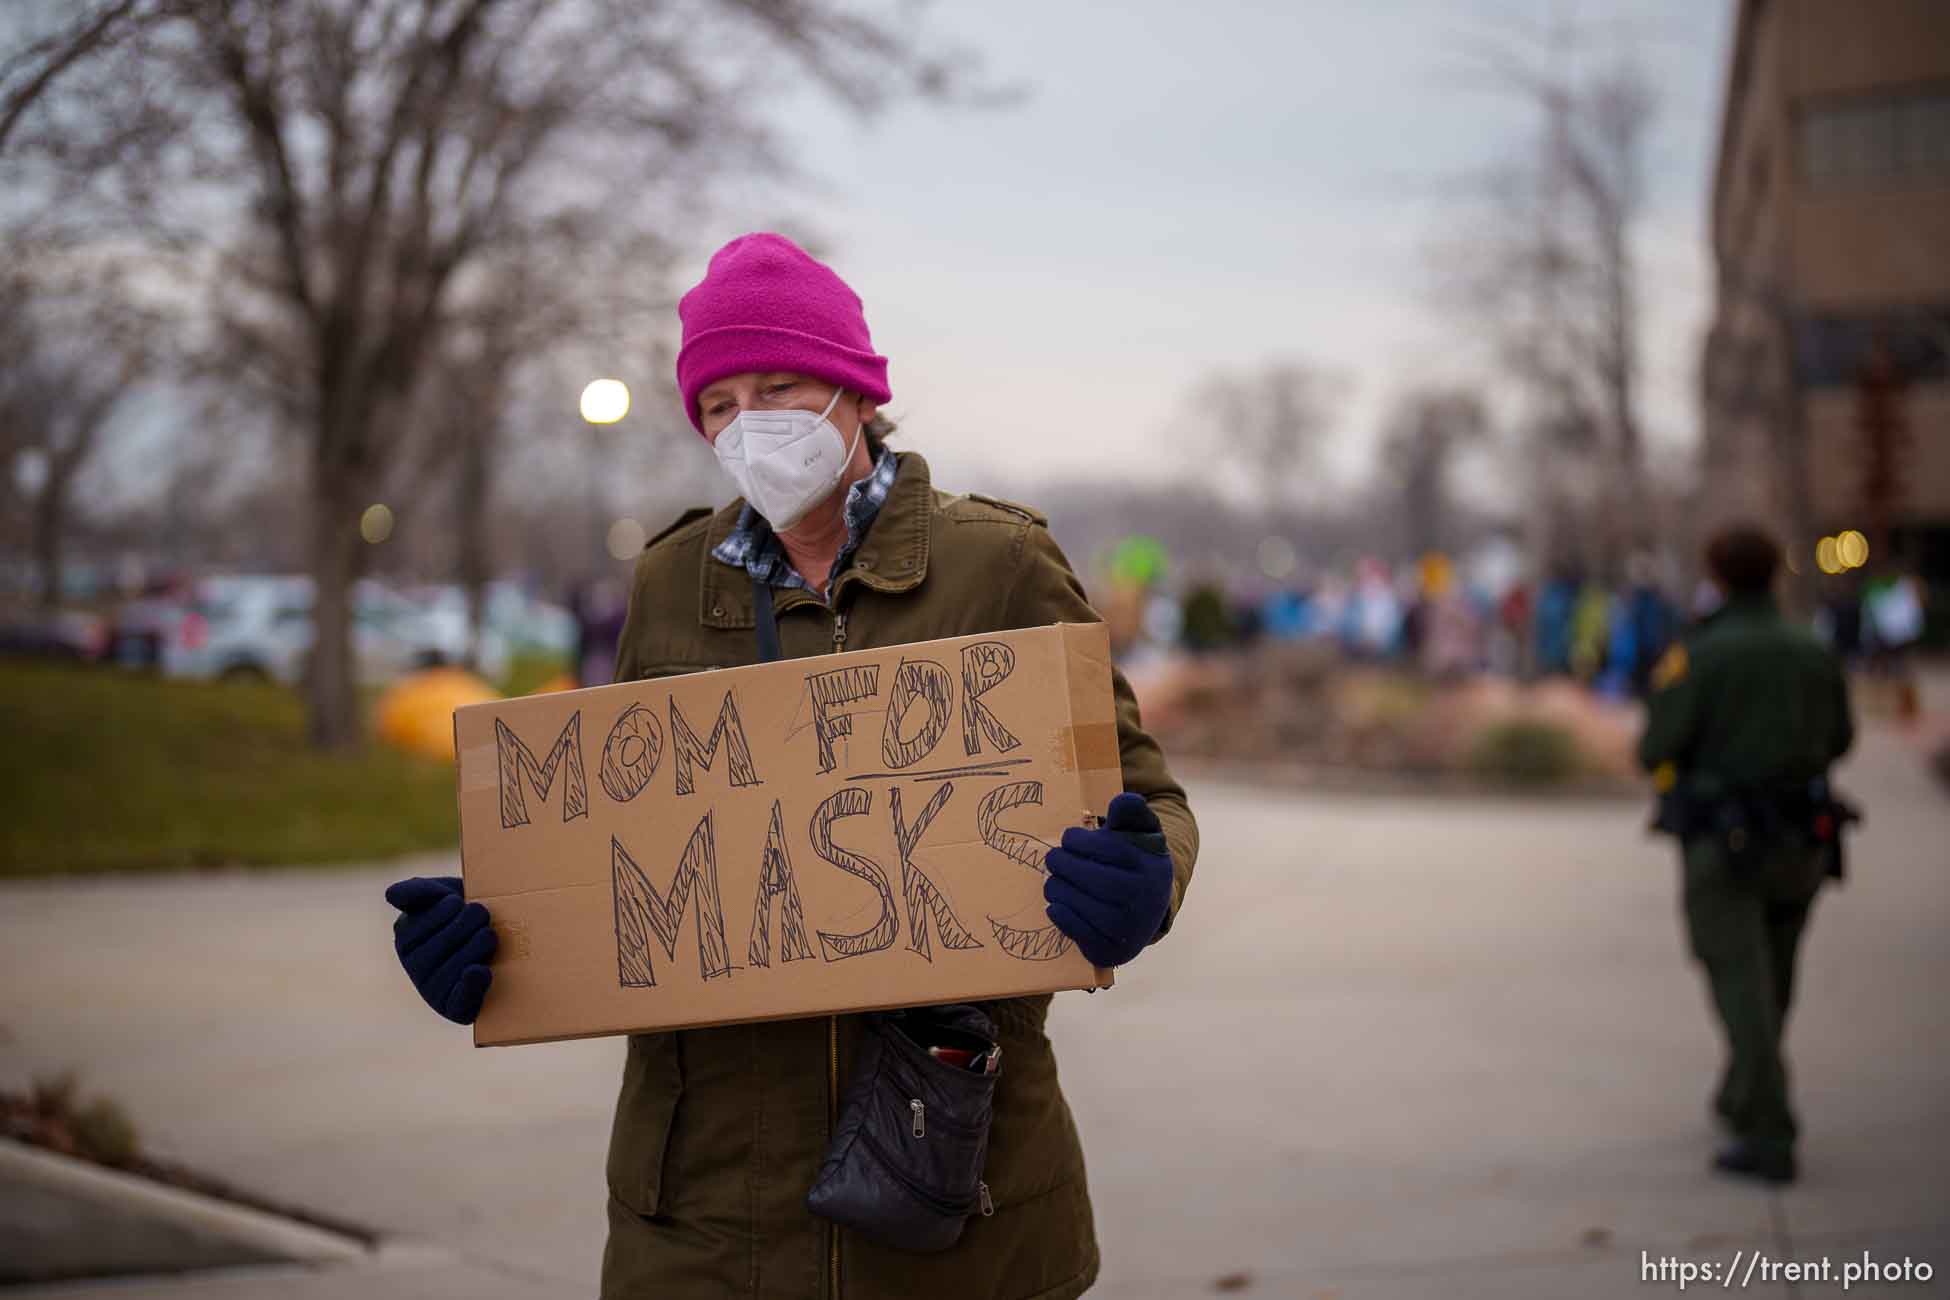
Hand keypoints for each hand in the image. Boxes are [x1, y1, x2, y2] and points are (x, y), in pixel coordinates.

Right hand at [385, 875, 496, 1024]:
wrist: (504, 929)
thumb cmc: (466, 910)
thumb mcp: (441, 894)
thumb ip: (415, 891)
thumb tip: (390, 894)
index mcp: (406, 941)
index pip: (420, 927)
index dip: (446, 909)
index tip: (458, 901)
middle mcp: (416, 970)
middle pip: (440, 947)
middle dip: (467, 924)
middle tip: (482, 914)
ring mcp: (435, 992)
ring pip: (455, 969)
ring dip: (478, 946)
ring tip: (489, 934)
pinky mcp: (458, 1010)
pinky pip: (460, 1003)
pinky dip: (471, 987)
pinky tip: (481, 970)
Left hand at [1043, 793, 1172, 968]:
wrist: (1148, 908)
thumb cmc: (1136, 862)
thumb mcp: (1140, 834)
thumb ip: (1132, 813)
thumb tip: (1124, 800)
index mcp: (1154, 868)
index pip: (1111, 850)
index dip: (1081, 841)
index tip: (1068, 838)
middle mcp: (1147, 901)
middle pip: (1093, 879)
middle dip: (1064, 864)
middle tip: (1053, 858)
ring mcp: (1130, 930)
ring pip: (1081, 905)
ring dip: (1057, 888)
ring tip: (1053, 881)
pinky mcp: (1112, 952)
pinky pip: (1079, 933)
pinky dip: (1062, 916)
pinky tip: (1057, 904)